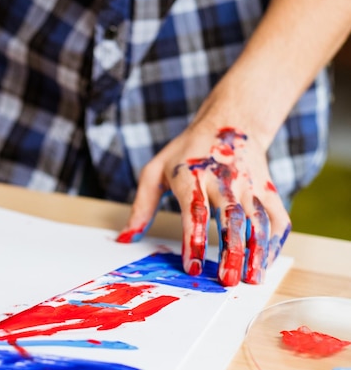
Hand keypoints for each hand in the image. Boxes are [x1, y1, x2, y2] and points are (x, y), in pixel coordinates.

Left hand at [117, 125, 290, 285]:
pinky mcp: (268, 189)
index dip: (194, 239)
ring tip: (253, 279)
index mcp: (192, 175)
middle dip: (232, 251)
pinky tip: (267, 262)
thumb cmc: (187, 152)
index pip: (195, 209)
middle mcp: (223, 179)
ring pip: (259, 219)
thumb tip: (125, 238)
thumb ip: (141, 206)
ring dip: (258, 251)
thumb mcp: (155, 170)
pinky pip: (278, 217)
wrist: (231, 122)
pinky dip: (275, 242)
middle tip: (227, 281)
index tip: (192, 268)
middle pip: (231, 217)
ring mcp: (249, 184)